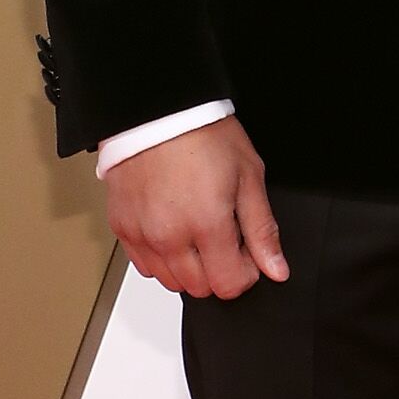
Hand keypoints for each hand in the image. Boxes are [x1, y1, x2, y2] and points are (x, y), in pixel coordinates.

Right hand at [104, 114, 287, 300]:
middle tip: (225, 237)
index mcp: (206, 223)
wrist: (157, 110)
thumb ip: (262, 229)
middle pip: (200, 288)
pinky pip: (144, 265)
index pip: (228, 285)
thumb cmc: (203, 134)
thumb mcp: (248, 175)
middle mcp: (170, 236)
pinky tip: (173, 230)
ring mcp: (142, 235)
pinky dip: (161, 257)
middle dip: (220, 270)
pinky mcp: (122, 228)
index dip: (246, 273)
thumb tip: (276, 268)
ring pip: (170, 282)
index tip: (247, 252)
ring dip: (190, 268)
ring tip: (198, 231)